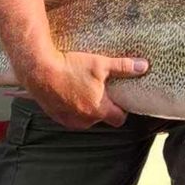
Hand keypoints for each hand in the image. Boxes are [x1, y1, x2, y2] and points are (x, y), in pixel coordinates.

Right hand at [11, 49, 148, 128]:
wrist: (40, 71)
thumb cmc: (71, 67)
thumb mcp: (101, 64)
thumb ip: (124, 67)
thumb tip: (144, 66)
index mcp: (99, 110)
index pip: (119, 120)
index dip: (121, 110)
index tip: (119, 100)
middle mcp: (85, 120)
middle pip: (101, 118)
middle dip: (102, 107)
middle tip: (99, 89)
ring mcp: (69, 121)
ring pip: (85, 118)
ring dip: (86, 108)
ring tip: (83, 90)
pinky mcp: (56, 117)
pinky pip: (70, 117)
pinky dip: (72, 108)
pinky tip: (69, 93)